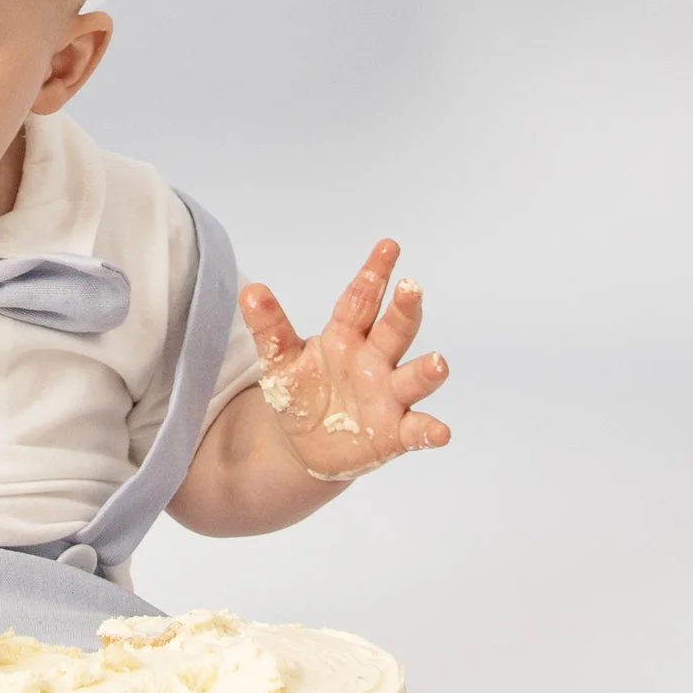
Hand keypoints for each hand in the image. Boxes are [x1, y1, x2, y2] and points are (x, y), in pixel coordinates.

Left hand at [239, 240, 451, 485]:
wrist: (305, 446)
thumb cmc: (301, 393)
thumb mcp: (279, 362)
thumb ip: (269, 328)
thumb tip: (250, 290)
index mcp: (346, 336)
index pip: (361, 300)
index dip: (374, 273)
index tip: (389, 246)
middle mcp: (375, 360)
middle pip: (393, 331)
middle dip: (403, 310)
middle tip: (411, 287)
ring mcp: (388, 396)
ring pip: (411, 378)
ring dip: (426, 370)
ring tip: (438, 363)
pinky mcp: (395, 433)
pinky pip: (416, 430)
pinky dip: (430, 430)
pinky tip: (441, 432)